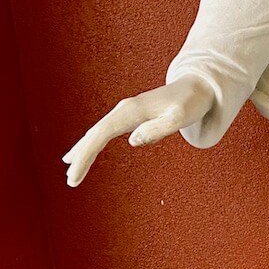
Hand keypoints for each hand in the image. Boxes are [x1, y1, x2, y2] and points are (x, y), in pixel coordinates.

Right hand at [62, 75, 214, 186]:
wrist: (197, 88)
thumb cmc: (191, 103)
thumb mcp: (180, 117)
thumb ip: (158, 129)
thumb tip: (132, 141)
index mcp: (132, 111)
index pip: (101, 134)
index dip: (86, 154)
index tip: (75, 174)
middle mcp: (124, 110)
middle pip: (95, 134)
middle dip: (81, 156)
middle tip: (70, 181)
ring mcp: (126, 113)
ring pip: (97, 132)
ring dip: (83, 150)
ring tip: (70, 169)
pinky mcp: (130, 117)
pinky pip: (105, 132)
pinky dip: (93, 143)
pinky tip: (85, 152)